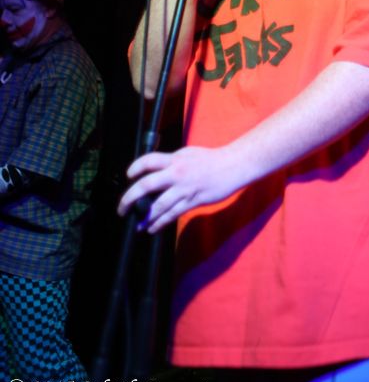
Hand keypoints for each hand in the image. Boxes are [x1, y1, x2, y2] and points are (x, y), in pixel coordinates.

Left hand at [117, 145, 242, 232]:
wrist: (233, 166)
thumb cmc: (212, 159)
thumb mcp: (188, 154)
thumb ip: (173, 162)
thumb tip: (158, 170)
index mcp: (175, 160)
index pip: (149, 161)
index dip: (135, 167)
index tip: (128, 176)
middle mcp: (177, 173)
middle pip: (147, 185)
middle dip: (130, 198)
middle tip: (122, 208)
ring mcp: (184, 189)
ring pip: (159, 206)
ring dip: (145, 217)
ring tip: (138, 224)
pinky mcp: (193, 201)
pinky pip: (173, 214)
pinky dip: (160, 222)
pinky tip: (153, 227)